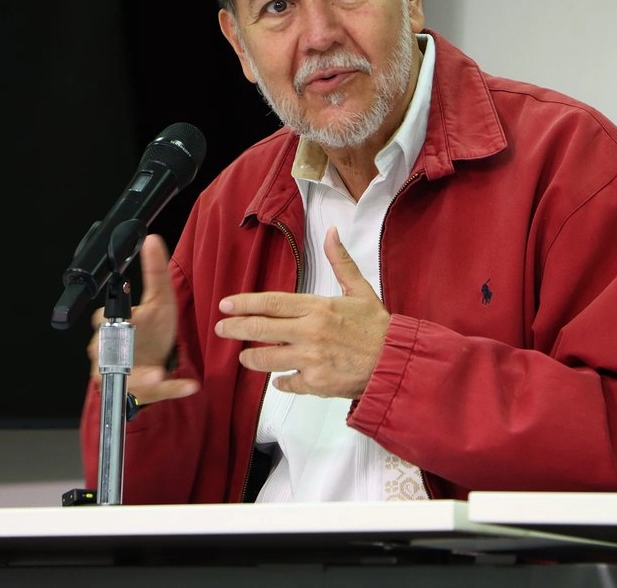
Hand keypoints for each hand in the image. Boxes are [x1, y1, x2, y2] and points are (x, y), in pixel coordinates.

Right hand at [86, 234, 198, 404]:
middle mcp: (110, 350)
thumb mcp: (159, 297)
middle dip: (118, 350)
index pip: (103, 319)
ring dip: (143, 377)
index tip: (128, 319)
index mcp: (113, 325)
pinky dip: (171, 389)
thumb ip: (154, 270)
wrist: (155, 362)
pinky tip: (189, 386)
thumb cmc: (153, 329)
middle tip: (133, 347)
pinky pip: (152, 392)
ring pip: (125, 375)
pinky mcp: (138, 391)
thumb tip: (151, 239)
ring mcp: (120, 373)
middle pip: (105, 350)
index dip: (111, 320)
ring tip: (158, 375)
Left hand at [215, 227, 389, 398]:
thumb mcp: (361, 290)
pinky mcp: (316, 383)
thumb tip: (331, 233)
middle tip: (221, 329)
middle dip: (236, 329)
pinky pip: (288, 383)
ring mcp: (311, 359)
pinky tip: (278, 379)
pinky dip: (281, 382)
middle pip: (261, 329)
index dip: (245, 304)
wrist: (396, 362)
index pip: (271, 303)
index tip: (226, 305)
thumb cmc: (378, 327)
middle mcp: (310, 332)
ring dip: (251, 358)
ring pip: (267, 359)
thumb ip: (340, 262)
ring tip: (245, 356)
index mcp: (318, 307)